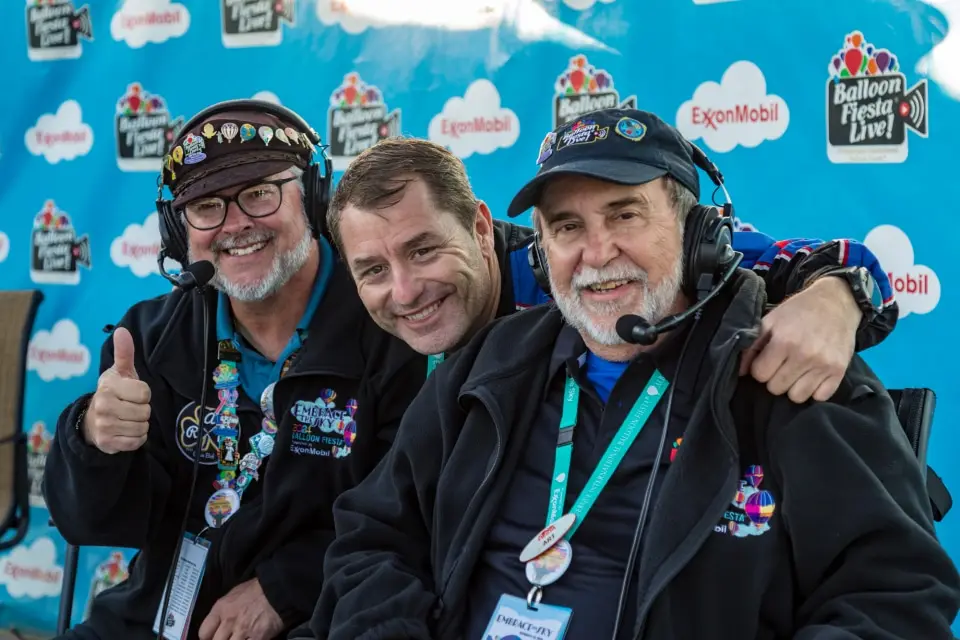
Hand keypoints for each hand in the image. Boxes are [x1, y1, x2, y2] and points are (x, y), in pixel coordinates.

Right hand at [82, 327, 151, 453]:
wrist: (92, 421)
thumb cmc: (114, 393)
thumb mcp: (119, 372)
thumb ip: (124, 353)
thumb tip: (123, 330)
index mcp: (108, 387)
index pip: (145, 393)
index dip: (143, 394)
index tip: (133, 393)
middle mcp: (104, 406)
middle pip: (145, 411)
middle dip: (142, 410)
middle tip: (130, 407)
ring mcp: (105, 426)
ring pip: (142, 427)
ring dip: (140, 424)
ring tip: (128, 418)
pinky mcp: (108, 443)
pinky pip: (137, 442)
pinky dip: (137, 438)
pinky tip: (126, 431)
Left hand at [198, 578, 283, 639]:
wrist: (278, 589)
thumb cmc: (257, 589)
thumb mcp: (234, 594)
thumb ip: (224, 609)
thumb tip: (219, 623)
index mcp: (221, 608)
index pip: (203, 632)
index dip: (207, 638)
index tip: (212, 638)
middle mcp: (229, 621)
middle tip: (228, 638)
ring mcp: (243, 630)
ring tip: (240, 638)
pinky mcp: (257, 637)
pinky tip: (250, 639)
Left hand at [739, 275, 860, 402]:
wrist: (835, 302)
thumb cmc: (798, 311)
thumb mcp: (770, 321)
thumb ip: (752, 346)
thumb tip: (741, 371)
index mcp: (784, 341)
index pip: (760, 375)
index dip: (759, 368)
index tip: (767, 360)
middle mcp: (804, 355)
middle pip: (776, 388)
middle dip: (774, 378)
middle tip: (782, 364)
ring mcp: (824, 365)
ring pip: (797, 397)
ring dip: (793, 387)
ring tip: (796, 371)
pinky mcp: (839, 371)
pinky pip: (819, 397)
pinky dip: (814, 390)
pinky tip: (811, 376)